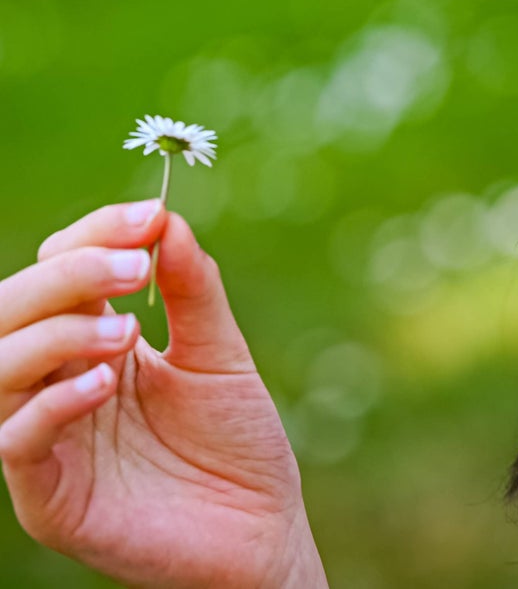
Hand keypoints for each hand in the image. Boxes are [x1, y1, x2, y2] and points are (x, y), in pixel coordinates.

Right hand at [0, 200, 327, 588]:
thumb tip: (167, 220)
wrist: (263, 529)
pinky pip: (18, 446)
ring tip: (125, 331)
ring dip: (54, 336)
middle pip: (13, 313)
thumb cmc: (237, 440)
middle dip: (67, 276)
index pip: (59, 269)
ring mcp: (50, 442)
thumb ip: (192, 289)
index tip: (152, 216)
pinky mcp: (52, 499)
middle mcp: (58, 385)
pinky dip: (50, 407)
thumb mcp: (219, 350)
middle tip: (132, 266)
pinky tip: (103, 384)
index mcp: (94, 342)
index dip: (95, 235)